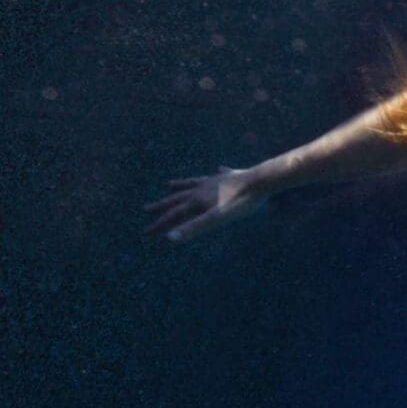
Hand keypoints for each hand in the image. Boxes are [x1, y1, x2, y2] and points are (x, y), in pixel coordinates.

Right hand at [144, 166, 264, 242]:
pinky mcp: (231, 176)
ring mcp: (216, 181)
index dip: (159, 226)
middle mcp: (202, 188)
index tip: (145, 234)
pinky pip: (220, 174)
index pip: (174, 216)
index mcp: (197, 200)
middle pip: (178, 198)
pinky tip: (218, 168)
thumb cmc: (240, 202)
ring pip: (193, 183)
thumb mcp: (216, 219)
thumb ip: (194, 228)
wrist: (261, 181)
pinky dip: (217, 173)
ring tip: (169, 184)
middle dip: (162, 206)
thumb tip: (170, 238)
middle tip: (146, 208)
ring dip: (180, 185)